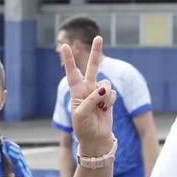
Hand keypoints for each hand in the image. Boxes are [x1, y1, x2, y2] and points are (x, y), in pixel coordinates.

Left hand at [59, 36, 115, 158]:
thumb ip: (91, 99)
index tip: (63, 46)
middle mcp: (87, 89)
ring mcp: (98, 93)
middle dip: (96, 53)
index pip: (72, 73)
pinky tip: (105, 110)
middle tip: (98, 37)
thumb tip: (104, 88)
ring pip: (106, 84)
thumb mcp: (81, 114)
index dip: (69, 60)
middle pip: (93, 68)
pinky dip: (110, 102)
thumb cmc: (84, 128)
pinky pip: (112, 93)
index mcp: (76, 92)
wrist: (96, 139)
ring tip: (100, 108)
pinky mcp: (108, 99)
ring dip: (105, 96)